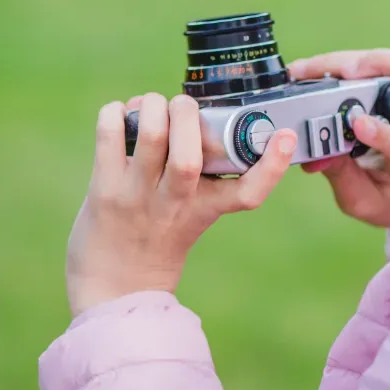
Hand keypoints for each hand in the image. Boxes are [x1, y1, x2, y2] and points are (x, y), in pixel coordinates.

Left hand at [65, 92, 298, 316]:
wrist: (117, 285)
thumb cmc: (160, 237)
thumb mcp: (197, 212)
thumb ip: (205, 172)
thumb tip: (192, 111)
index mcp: (207, 208)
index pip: (249, 193)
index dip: (273, 165)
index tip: (286, 137)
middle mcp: (175, 203)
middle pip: (189, 156)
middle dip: (187, 114)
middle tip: (184, 105)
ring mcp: (136, 196)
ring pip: (151, 137)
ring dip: (153, 105)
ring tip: (152, 104)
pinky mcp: (104, 189)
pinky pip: (110, 135)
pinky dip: (116, 112)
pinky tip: (122, 113)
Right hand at [287, 49, 389, 240]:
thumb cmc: (385, 193)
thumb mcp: (360, 200)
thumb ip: (340, 176)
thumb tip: (314, 152)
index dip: (382, 133)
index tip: (357, 124)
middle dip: (365, 68)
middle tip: (327, 76)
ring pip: (389, 62)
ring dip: (344, 60)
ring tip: (304, 71)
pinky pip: (375, 61)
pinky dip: (341, 60)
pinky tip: (312, 69)